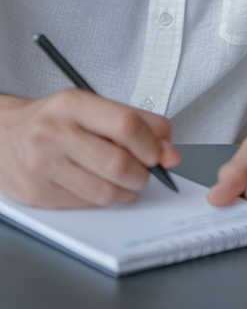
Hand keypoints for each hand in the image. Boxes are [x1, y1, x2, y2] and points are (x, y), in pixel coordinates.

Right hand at [0, 90, 179, 207]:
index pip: (126, 125)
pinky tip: (104, 187)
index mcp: (72, 104)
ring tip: (128, 180)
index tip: (162, 152)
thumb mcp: (90, 105)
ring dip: (128, 190)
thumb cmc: (53, 120)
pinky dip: (106, 200)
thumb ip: (134, 122)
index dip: (152, 144)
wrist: (3, 136)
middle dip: (143, 172)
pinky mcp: (38, 195)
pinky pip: (86, 204)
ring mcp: (44, 166)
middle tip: (146, 170)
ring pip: (105, 191)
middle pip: (118, 163)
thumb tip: (169, 150)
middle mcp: (54, 133)